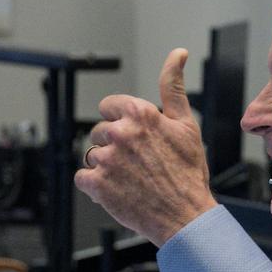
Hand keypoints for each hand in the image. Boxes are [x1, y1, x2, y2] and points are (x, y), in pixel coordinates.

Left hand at [75, 47, 215, 244]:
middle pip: (99, 133)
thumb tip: (178, 54)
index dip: (120, 123)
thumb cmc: (188, 174)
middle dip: (114, 147)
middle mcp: (120, 133)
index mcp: (140, 114)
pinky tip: (118, 191)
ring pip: (92, 156)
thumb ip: (174, 86)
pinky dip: (96, 186)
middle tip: (138, 166)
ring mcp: (107, 159)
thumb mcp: (187, 125)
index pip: (108, 107)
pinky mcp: (97, 184)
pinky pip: (83, 178)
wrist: (186, 217)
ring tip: (131, 181)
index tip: (134, 140)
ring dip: (107, 168)